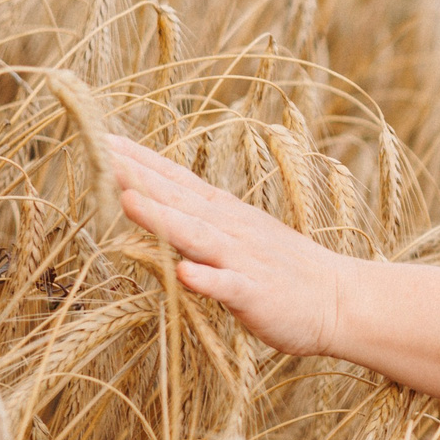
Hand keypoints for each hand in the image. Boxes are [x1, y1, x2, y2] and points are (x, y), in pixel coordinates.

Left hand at [105, 133, 350, 355]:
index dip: (140, 161)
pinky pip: (229, 287)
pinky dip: (207, 280)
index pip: (177, 181)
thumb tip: (152, 203)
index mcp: (225, 215)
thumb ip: (197, 221)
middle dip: (138, 177)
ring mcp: (244, 260)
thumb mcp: (240, 235)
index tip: (103, 138)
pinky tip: (184, 273)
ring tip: (127, 200)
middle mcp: (231, 230)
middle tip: (99, 152)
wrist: (340, 300)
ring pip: (197, 236)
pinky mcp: (257, 295)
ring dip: (163, 218)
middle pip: (178, 200)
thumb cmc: (284, 270)